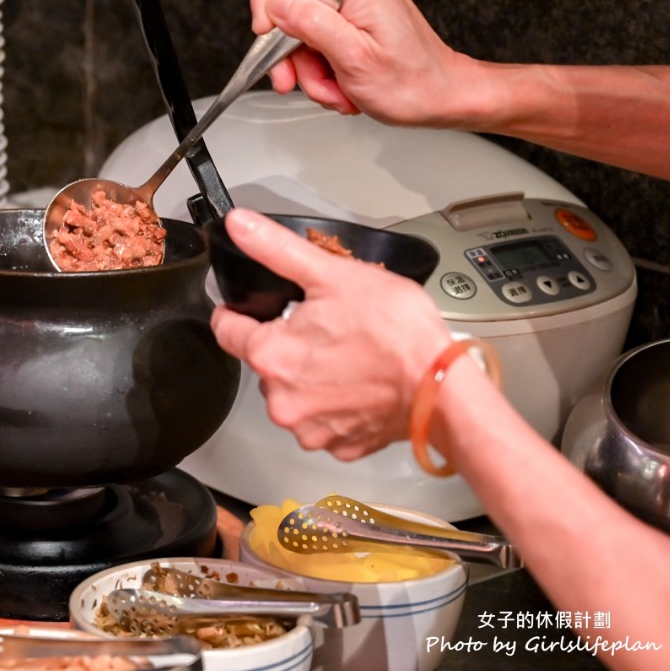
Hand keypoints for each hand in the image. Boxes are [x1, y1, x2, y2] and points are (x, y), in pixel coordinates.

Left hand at [210, 209, 450, 460]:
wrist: (441, 386)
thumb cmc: (395, 331)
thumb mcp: (333, 275)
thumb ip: (277, 250)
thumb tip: (239, 225)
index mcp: (270, 355)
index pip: (227, 330)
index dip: (238, 314)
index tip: (252, 311)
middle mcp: (280, 399)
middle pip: (266, 363)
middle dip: (289, 346)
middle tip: (327, 330)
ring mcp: (309, 428)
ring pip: (295, 394)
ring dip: (312, 378)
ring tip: (349, 358)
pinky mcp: (338, 445)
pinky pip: (325, 421)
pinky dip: (338, 405)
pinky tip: (361, 386)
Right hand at [250, 0, 482, 126]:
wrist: (442, 98)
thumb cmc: (411, 83)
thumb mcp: (354, 57)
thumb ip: (311, 24)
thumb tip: (276, 4)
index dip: (270, 7)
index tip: (267, 41)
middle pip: (293, 9)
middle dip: (292, 54)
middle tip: (295, 82)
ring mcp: (356, 4)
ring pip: (304, 34)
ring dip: (311, 72)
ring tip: (337, 90)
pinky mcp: (356, 23)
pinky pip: (320, 45)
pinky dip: (324, 72)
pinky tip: (343, 87)